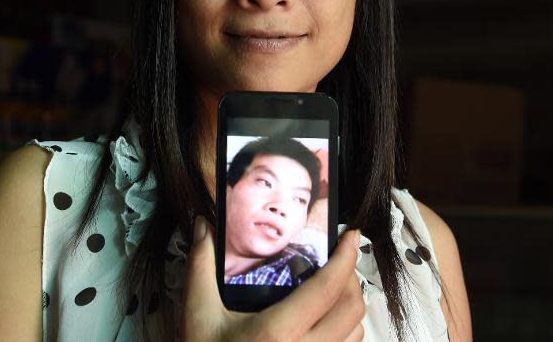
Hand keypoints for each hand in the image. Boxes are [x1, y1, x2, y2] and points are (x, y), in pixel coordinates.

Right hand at [181, 217, 364, 341]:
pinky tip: (324, 324)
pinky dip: (344, 335)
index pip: (328, 289)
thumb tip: (203, 222)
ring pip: (355, 337)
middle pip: (352, 310)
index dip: (346, 257)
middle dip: (351, 279)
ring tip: (332, 291)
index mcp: (277, 332)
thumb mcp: (197, 313)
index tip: (350, 235)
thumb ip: (201, 264)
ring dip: (350, 309)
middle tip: (337, 261)